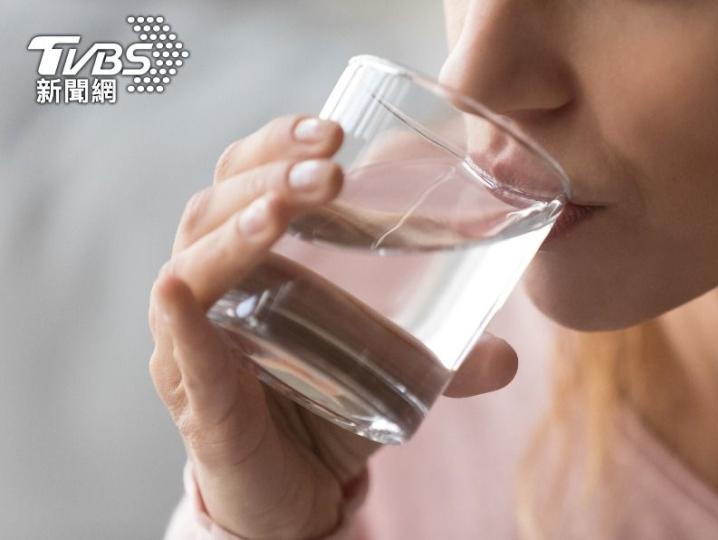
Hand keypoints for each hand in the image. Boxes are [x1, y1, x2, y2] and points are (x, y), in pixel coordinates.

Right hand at [148, 114, 518, 538]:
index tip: (334, 130)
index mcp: (253, 258)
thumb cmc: (327, 406)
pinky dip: (181, 322)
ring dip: (236, 228)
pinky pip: (180, 353)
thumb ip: (448, 357)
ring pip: (192, 265)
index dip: (279, 143)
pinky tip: (181, 293)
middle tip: (329, 165)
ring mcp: (194, 343)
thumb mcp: (392, 368)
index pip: (247, 176)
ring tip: (283, 210)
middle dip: (270, 174)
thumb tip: (509, 357)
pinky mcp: (197, 400)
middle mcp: (213, 288)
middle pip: (216, 205)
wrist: (295, 492)